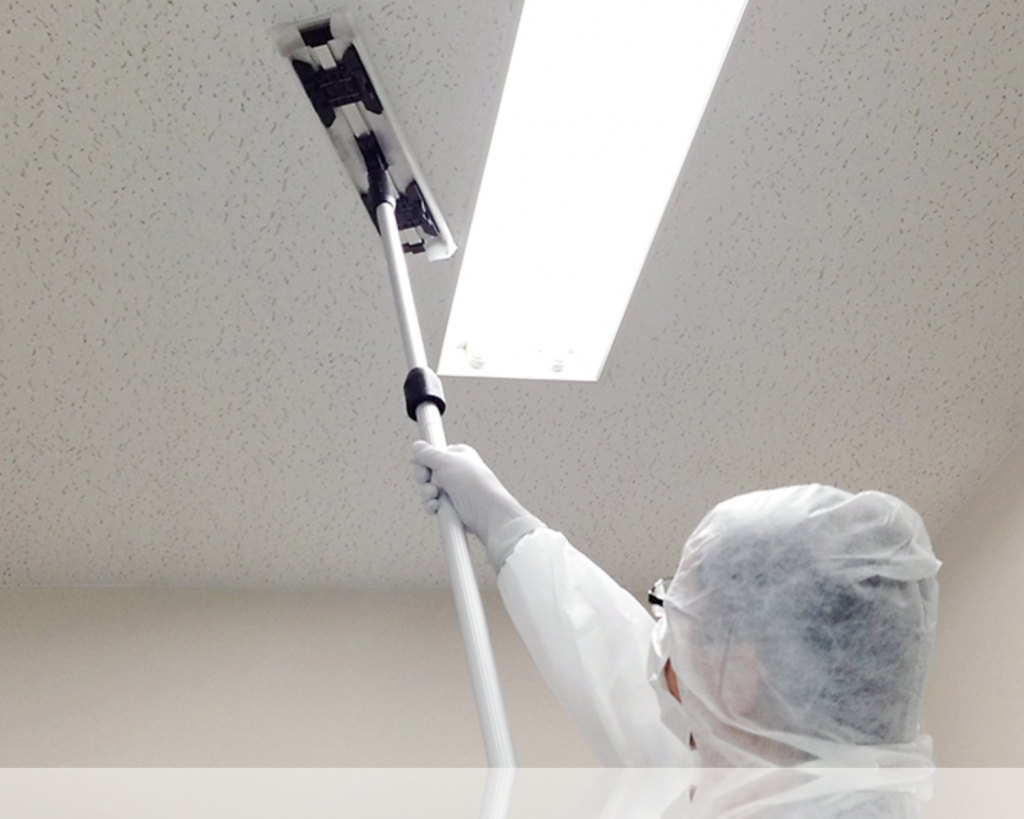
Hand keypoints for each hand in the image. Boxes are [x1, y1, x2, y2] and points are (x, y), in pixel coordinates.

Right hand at [411, 441, 543, 568]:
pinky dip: (431, 506)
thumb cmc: (474, 484)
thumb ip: (428, 453)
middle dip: (423, 478)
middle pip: (426, 472)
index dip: (423, 459)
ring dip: (426, 493)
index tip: (422, 463)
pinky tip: (438, 506)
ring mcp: (452, 490)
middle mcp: (455, 472)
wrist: (486, 513)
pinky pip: (432, 504)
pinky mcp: (450, 507)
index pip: (432, 453)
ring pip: (427, 489)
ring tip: (436, 494)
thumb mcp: (446, 460)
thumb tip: (417, 446)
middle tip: (427, 479)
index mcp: (457, 455)